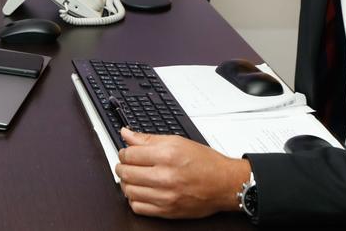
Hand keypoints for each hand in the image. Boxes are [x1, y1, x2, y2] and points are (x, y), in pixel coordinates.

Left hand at [115, 128, 250, 218]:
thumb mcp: (178, 142)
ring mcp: (165, 196)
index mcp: (167, 156)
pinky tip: (141, 192)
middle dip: (121, 167)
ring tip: (133, 178)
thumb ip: (148, 139)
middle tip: (125, 165)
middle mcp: (165, 176)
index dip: (123, 152)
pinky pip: (138, 207)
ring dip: (126, 183)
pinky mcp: (167, 211)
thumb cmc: (205, 163)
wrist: (225, 184)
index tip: (126, 153)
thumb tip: (126, 134)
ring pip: (129, 191)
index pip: (129, 154)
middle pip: (126, 173)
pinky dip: (134, 200)